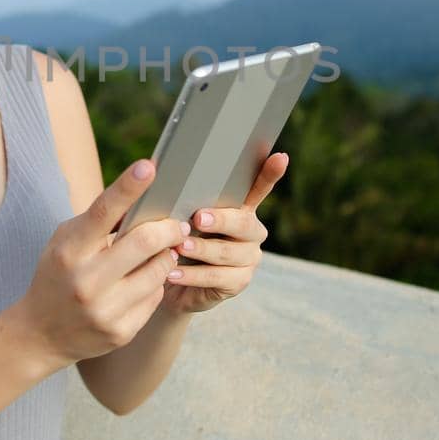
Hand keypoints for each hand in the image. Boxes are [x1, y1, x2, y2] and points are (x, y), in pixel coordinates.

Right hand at [17, 158, 187, 365]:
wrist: (40, 334)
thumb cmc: (58, 275)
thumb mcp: (65, 242)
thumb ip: (99, 221)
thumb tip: (142, 195)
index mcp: (70, 249)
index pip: (103, 211)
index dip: (128, 187)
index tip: (149, 166)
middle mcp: (86, 279)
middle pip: (145, 241)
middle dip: (170, 228)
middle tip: (178, 225)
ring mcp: (104, 308)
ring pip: (159, 270)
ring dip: (167, 256)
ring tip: (163, 252)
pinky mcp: (121, 331)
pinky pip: (156, 296)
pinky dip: (156, 284)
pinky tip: (143, 283)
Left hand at [159, 152, 287, 314]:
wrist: (166, 279)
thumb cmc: (173, 237)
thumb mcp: (177, 216)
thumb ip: (182, 199)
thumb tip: (158, 171)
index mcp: (240, 208)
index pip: (259, 187)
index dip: (270, 173)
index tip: (280, 157)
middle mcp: (251, 231)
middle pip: (244, 223)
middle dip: (221, 220)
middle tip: (198, 217)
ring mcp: (249, 258)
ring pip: (229, 252)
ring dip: (202, 249)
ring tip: (179, 247)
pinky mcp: (239, 282)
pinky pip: (217, 277)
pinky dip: (192, 275)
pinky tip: (173, 272)